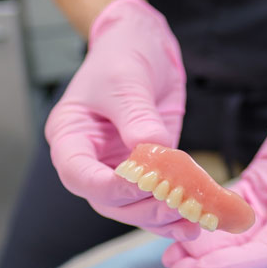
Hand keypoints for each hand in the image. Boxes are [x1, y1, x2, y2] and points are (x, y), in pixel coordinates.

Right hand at [45, 0, 200, 241]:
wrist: (141, 45)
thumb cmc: (121, 56)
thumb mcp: (126, 80)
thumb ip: (137, 117)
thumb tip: (153, 150)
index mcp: (70, 136)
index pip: (78, 174)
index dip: (107, 186)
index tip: (141, 184)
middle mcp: (91, 160)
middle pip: (107, 200)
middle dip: (141, 207)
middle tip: (175, 204)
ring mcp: (118, 169)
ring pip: (132, 209)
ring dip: (162, 218)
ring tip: (193, 220)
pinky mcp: (146, 173)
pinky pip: (155, 201)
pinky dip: (174, 214)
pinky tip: (197, 222)